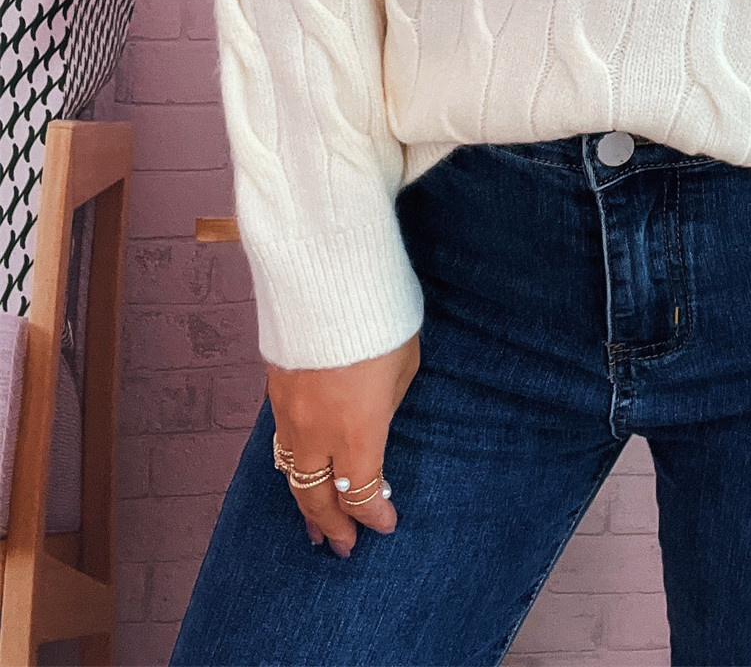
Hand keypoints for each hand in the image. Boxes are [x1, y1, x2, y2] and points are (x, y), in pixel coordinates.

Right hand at [266, 331, 419, 556]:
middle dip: (332, 525)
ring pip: (291, 473)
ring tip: (313, 524)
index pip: (361, 493)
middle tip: (342, 547)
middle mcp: (316, 432)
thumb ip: (386, 406)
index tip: (385, 523)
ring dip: (304, 502)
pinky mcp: (274, 389)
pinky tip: (298, 469)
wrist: (328, 279)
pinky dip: (291, 464)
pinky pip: (281, 440)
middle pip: (318, 496)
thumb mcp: (402, 368)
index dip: (372, 515)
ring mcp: (289, 412)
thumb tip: (375, 424)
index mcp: (356, 432)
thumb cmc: (378, 319)